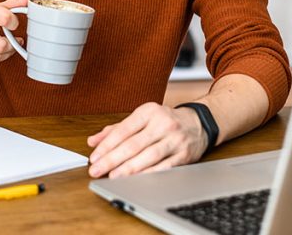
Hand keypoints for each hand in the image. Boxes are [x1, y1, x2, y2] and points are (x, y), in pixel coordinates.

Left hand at [87, 102, 206, 178]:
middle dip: (112, 159)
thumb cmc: (165, 121)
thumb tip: (93, 141)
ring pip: (148, 156)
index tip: (94, 158)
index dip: (107, 146)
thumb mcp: (141, 118)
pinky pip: (164, 167)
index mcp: (148, 112)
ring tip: (113, 176)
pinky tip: (135, 180)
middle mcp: (162, 124)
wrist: (198, 123)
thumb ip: (116, 129)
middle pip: (133, 145)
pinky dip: (148, 175)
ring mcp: (174, 139)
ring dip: (129, 168)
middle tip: (97, 170)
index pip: (123, 130)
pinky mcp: (184, 155)